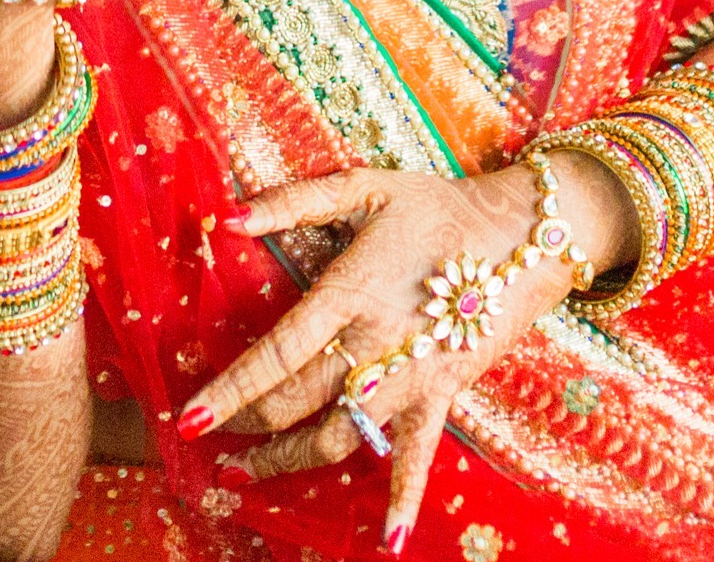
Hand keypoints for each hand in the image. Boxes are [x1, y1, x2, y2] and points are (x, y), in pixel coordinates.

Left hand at [180, 159, 625, 549]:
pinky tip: (389, 540)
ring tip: (247, 471)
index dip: (231, 390)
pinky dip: (404, 499)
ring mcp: (409, 377)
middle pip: (297, 403)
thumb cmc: (436, 206)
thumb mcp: (364, 187)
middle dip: (246, 424)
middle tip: (212, 432)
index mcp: (350, 293)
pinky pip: (418, 455)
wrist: (524, 234)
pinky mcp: (441, 394)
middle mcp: (374, 345)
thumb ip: (296, 201)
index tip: (188, 417)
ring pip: (338, 439)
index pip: (276, 354)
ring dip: (287, 461)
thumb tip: (231, 216)